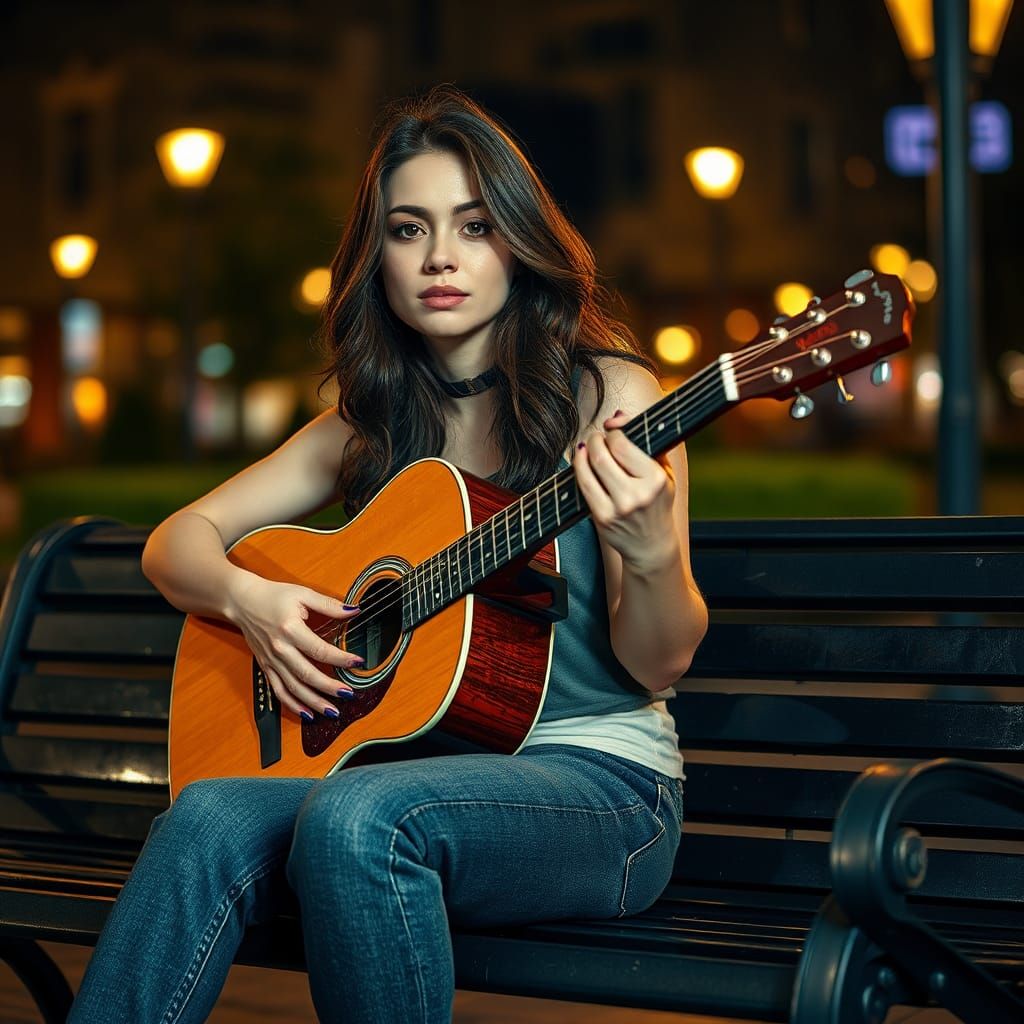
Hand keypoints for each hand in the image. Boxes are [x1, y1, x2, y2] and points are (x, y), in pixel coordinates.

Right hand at [224, 571, 361, 720]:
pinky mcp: (265, 667)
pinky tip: (307, 714)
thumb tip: (354, 610)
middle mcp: (280, 649)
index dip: (340, 658)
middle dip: (329, 687)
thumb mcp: (303, 594)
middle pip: (307, 674)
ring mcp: (271, 661)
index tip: (358, 662)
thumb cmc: (273, 596)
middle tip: (349, 694)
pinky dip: (293, 705)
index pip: (320, 650)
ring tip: (332, 711)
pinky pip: (279, 691)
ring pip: (294, 688)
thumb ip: (329, 605)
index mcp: (290, 629)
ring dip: (313, 702)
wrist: (242, 601)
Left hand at [573, 409, 679, 572]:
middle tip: (597, 437)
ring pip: (591, 467)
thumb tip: (616, 416)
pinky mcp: (602, 518)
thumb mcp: (663, 471)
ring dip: (585, 450)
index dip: (613, 432)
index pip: (623, 445)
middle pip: (603, 454)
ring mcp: (618, 508)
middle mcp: (637, 495)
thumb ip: (645, 440)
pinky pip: (584, 485)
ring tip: (588, 446)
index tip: (612, 432)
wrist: (651, 544)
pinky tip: (581, 459)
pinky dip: (579, 467)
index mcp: (656, 479)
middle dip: (596, 439)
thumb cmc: (657, 501)